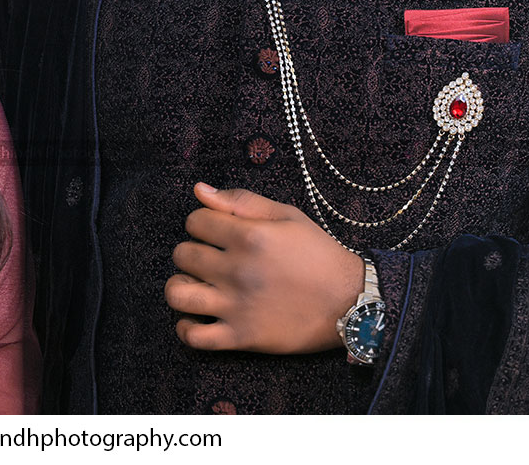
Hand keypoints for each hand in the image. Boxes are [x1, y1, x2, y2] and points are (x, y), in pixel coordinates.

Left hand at [164, 182, 363, 353]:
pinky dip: (186, 327)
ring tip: (196, 286)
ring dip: (180, 287)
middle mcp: (237, 270)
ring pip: (177, 294)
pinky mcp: (241, 337)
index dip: (202, 223)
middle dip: (192, 252)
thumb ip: (241, 201)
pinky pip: (193, 337)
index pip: (194, 221)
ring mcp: (236, 306)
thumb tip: (198, 191)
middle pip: (182, 254)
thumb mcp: (286, 216)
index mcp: (248, 236)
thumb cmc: (319, 254)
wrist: (351, 301)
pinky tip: (197, 317)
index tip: (217, 233)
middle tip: (211, 259)